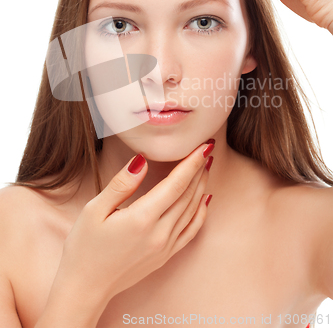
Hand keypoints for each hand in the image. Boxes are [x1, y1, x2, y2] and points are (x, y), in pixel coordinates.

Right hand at [48, 142, 213, 316]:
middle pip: (188, 195)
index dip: (192, 163)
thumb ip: (121, 184)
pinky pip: (191, 231)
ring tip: (206, 167)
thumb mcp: (94, 210)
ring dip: (201, 187)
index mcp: (142, 218)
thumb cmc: (84, 248)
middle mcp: (159, 233)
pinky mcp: (165, 256)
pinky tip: (205, 200)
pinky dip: (201, 213)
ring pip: (192, 210)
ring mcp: (165, 246)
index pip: (176, 184)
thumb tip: (141, 161)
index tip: (203, 146)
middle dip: (199, 170)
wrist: (85, 288)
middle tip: (207, 150)